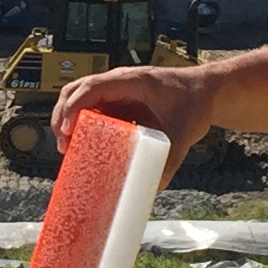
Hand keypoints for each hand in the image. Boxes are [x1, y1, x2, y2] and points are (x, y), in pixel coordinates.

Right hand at [53, 62, 222, 181]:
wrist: (204, 93)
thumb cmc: (193, 104)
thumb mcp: (183, 133)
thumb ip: (171, 160)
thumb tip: (155, 186)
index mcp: (132, 81)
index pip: (92, 87)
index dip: (75, 106)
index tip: (69, 130)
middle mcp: (118, 82)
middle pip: (76, 90)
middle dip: (63, 116)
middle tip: (64, 145)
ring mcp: (115, 91)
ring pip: (78, 97)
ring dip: (67, 119)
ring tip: (67, 148)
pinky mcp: (117, 102)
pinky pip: (90, 108)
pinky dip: (79, 123)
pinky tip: (80, 144)